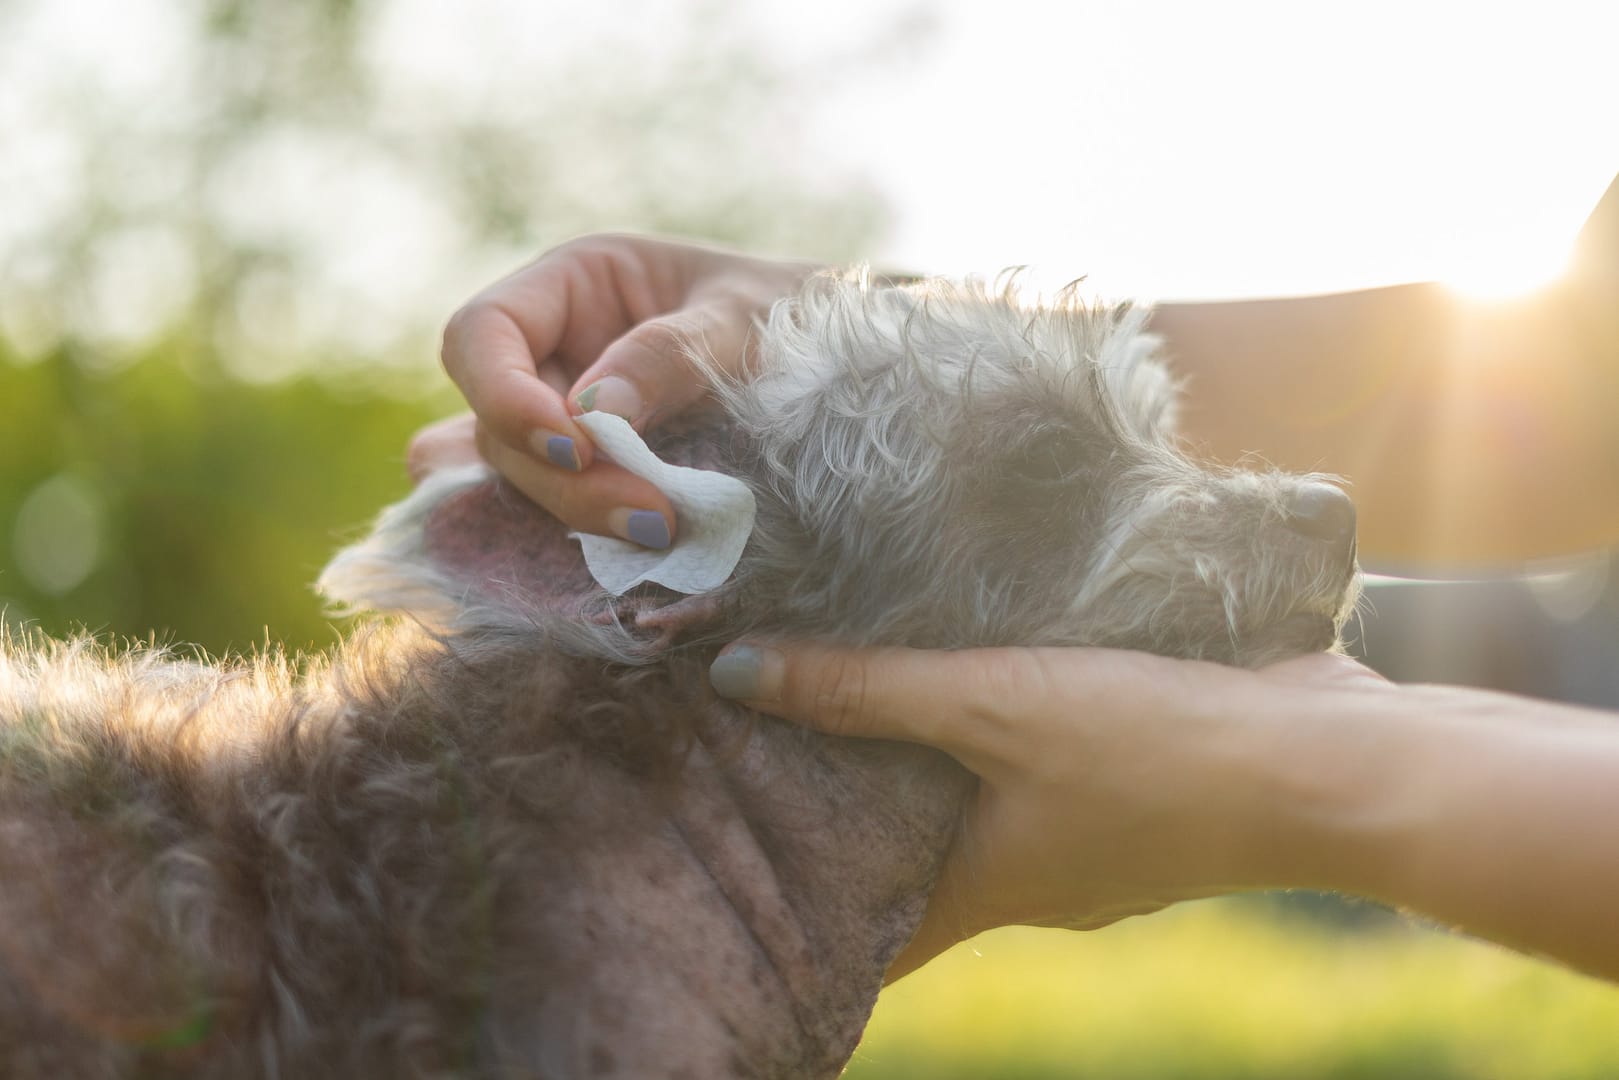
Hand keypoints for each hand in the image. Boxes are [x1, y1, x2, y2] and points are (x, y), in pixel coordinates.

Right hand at [409, 234, 817, 543]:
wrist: (840, 363)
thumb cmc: (791, 312)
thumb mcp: (743, 316)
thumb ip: (671, 355)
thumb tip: (593, 416)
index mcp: (573, 286)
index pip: (480, 334)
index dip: (500, 394)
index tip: (573, 444)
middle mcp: (554, 355)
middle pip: (495, 425)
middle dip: (560, 477)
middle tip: (648, 515)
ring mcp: (568, 421)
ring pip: (521, 480)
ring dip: (576, 513)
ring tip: (660, 531)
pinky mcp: (596, 479)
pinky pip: (560, 511)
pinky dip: (589, 534)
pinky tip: (639, 553)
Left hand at [708, 642, 1386, 979]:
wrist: (1329, 766)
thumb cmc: (1155, 752)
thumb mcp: (993, 707)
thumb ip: (870, 690)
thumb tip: (738, 674)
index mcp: (984, 888)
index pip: (868, 924)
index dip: (806, 897)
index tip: (742, 855)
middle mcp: (1034, 880)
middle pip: (921, 859)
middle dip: (861, 806)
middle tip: (785, 738)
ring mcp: (1094, 842)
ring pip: (987, 809)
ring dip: (937, 762)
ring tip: (871, 684)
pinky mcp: (1141, 792)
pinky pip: (1048, 770)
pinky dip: (1008, 734)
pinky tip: (994, 666)